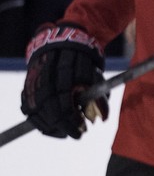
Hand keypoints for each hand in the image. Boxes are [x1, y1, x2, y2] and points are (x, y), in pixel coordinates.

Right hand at [20, 24, 107, 138]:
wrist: (62, 42)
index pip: (64, 106)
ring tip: (64, 131)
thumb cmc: (84, 62)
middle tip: (76, 133)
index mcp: (65, 76)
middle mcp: (46, 80)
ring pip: (36, 112)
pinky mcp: (27, 85)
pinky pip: (28, 108)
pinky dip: (37, 120)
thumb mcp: (95, 75)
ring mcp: (34, 83)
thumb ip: (99, 96)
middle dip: (63, 127)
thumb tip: (103, 119)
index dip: (72, 121)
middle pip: (50, 112)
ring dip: (50, 126)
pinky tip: (50, 125)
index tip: (82, 129)